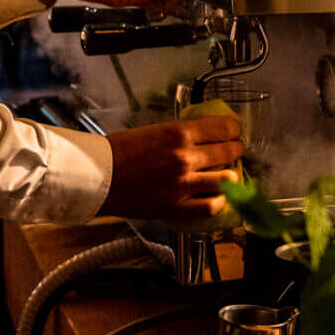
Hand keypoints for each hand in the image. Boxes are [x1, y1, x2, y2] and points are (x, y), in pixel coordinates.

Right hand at [101, 116, 245, 221]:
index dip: (235, 130)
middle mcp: (185, 157)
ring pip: (227, 179)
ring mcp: (182, 183)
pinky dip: (219, 201)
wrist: (97, 175)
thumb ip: (182, 135)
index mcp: (179, 133)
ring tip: (228, 174)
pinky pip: (211, 206)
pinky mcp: (176, 207)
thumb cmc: (119, 151)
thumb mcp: (155, 130)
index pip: (224, 128)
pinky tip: (217, 197)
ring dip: (231, 175)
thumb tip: (207, 136)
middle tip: (234, 150)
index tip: (235, 132)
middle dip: (236, 150)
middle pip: (229, 151)